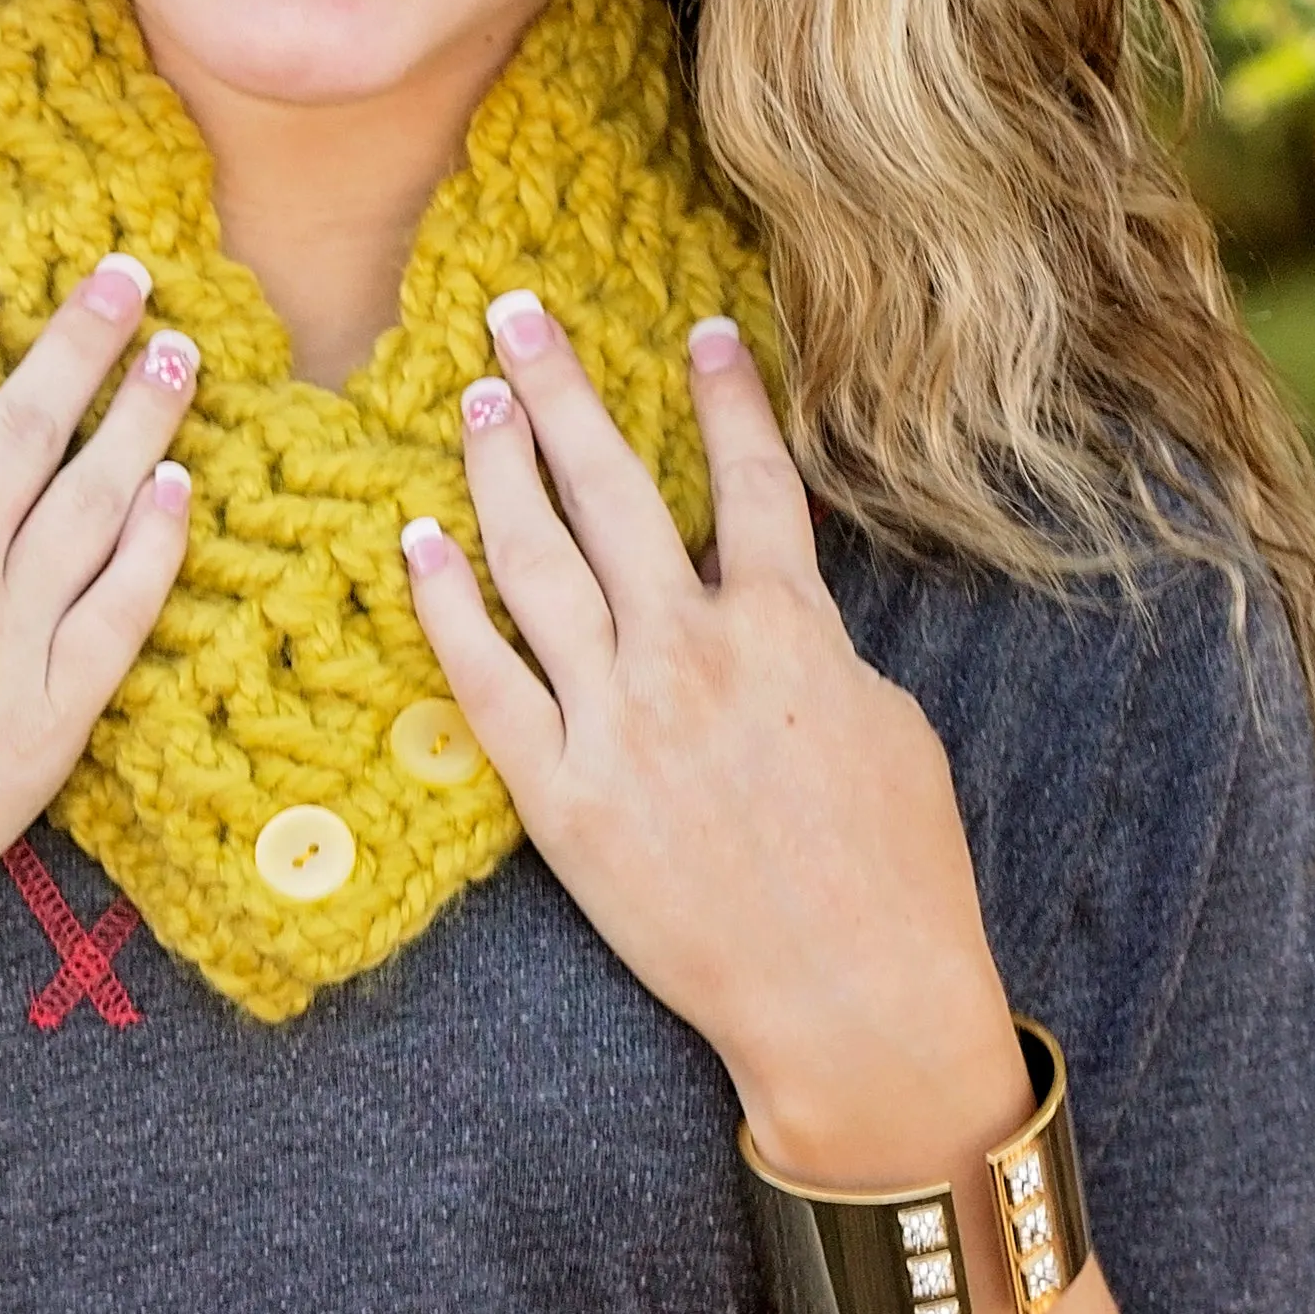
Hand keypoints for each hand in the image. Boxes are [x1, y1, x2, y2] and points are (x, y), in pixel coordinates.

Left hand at [400, 296, 1026, 1178]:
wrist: (851, 1000)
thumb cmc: (896, 872)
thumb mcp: (888, 723)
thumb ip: (817, 642)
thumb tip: (769, 590)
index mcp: (790, 629)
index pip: (751, 479)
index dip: (725, 396)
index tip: (696, 328)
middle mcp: (694, 655)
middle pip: (614, 488)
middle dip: (562, 389)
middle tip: (515, 313)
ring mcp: (620, 724)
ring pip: (536, 563)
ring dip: (498, 469)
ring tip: (474, 400)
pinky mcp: (562, 800)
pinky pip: (487, 681)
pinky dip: (448, 606)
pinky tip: (418, 544)